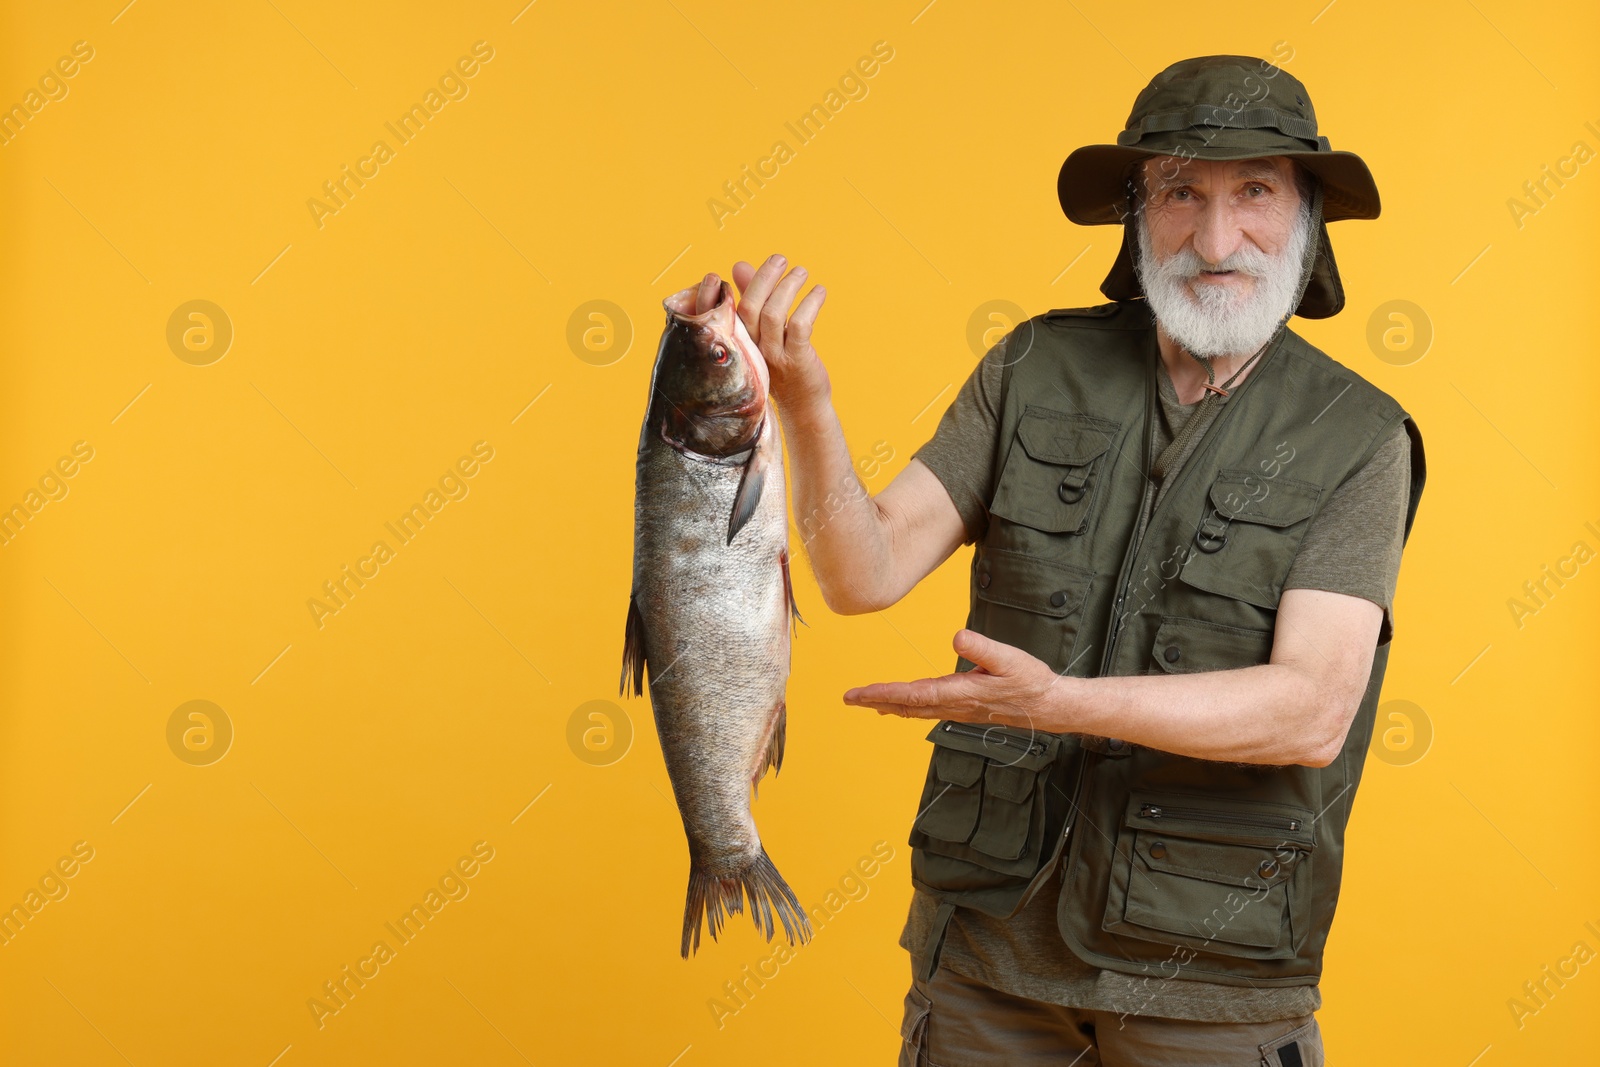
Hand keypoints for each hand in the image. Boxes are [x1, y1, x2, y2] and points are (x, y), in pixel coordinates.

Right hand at [703, 255, 828, 406]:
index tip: (734, 267)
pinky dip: (810, 304)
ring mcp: (773, 357)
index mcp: (738, 342)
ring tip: (801, 272)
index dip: (719, 291)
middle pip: (749, 307)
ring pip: (773, 314)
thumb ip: (750, 297)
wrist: (802, 406)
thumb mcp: (762, 332)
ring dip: (788, 287)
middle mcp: (751, 350)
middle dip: (763, 278)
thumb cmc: (781, 363)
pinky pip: (800, 326)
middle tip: (780, 259)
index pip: (724, 312)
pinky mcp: (796, 361)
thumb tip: (739, 265)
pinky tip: (819, 293)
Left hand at [843, 629, 1062, 730]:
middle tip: (848, 699)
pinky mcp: (962, 708)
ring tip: (865, 702)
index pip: (913, 694)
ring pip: (915, 709)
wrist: (1048, 706)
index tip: (859, 694)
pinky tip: (899, 706)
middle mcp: (954, 705)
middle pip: (907, 705)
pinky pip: (926, 710)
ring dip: (888, 705)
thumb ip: (983, 647)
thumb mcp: (1010, 659)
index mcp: (960, 693)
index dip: (884, 693)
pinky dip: (906, 707)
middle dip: (876, 701)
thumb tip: (956, 637)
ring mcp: (957, 709)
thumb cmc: (1030, 682)